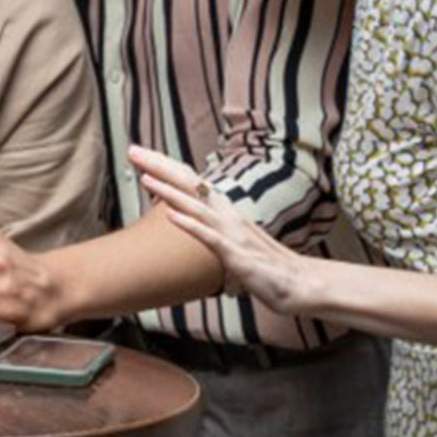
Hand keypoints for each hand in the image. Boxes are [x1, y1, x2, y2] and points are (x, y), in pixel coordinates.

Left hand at [129, 145, 321, 319]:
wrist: (303, 285)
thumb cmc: (268, 266)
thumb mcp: (236, 241)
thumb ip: (216, 228)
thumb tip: (193, 217)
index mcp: (227, 212)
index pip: (193, 183)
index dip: (166, 168)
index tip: (141, 155)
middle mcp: (229, 216)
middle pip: (191, 184)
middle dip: (160, 167)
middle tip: (132, 151)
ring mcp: (233, 234)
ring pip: (196, 206)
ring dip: (169, 191)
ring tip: (144, 176)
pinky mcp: (237, 256)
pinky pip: (210, 238)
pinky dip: (189, 225)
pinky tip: (170, 216)